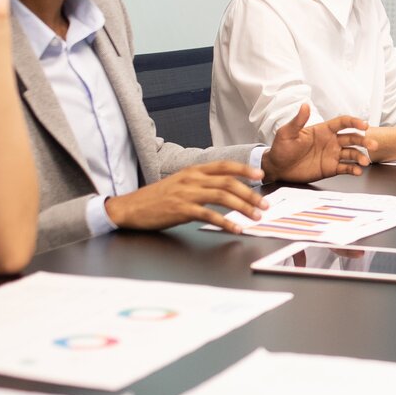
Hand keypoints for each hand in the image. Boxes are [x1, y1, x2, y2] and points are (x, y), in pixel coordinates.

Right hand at [106, 160, 266, 232]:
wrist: (130, 208)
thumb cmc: (157, 198)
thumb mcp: (180, 183)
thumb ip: (201, 183)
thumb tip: (226, 188)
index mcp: (193, 170)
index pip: (225, 165)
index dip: (245, 169)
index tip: (261, 175)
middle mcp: (192, 179)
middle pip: (229, 182)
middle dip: (251, 193)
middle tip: (264, 204)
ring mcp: (187, 193)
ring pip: (222, 196)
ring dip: (243, 207)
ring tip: (256, 217)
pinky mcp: (181, 210)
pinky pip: (209, 215)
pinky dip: (225, 222)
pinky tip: (235, 229)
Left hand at [261, 105, 375, 181]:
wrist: (277, 168)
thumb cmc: (281, 148)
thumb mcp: (287, 133)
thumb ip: (298, 121)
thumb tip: (304, 105)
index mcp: (323, 130)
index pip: (342, 123)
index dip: (354, 122)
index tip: (364, 125)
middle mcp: (331, 142)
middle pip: (352, 138)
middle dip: (364, 140)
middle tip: (372, 144)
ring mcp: (332, 155)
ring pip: (352, 153)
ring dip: (361, 156)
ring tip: (365, 162)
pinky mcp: (331, 168)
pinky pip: (345, 168)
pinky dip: (353, 169)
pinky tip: (357, 171)